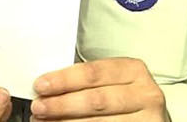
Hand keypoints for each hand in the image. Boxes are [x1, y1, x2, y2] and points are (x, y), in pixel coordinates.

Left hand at [30, 58, 167, 119]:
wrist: (147, 119)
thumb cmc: (123, 99)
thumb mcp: (110, 82)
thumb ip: (86, 81)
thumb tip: (48, 88)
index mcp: (133, 70)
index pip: (93, 73)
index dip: (64, 79)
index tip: (41, 85)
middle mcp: (145, 93)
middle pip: (96, 99)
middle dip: (62, 104)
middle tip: (38, 107)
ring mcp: (148, 118)